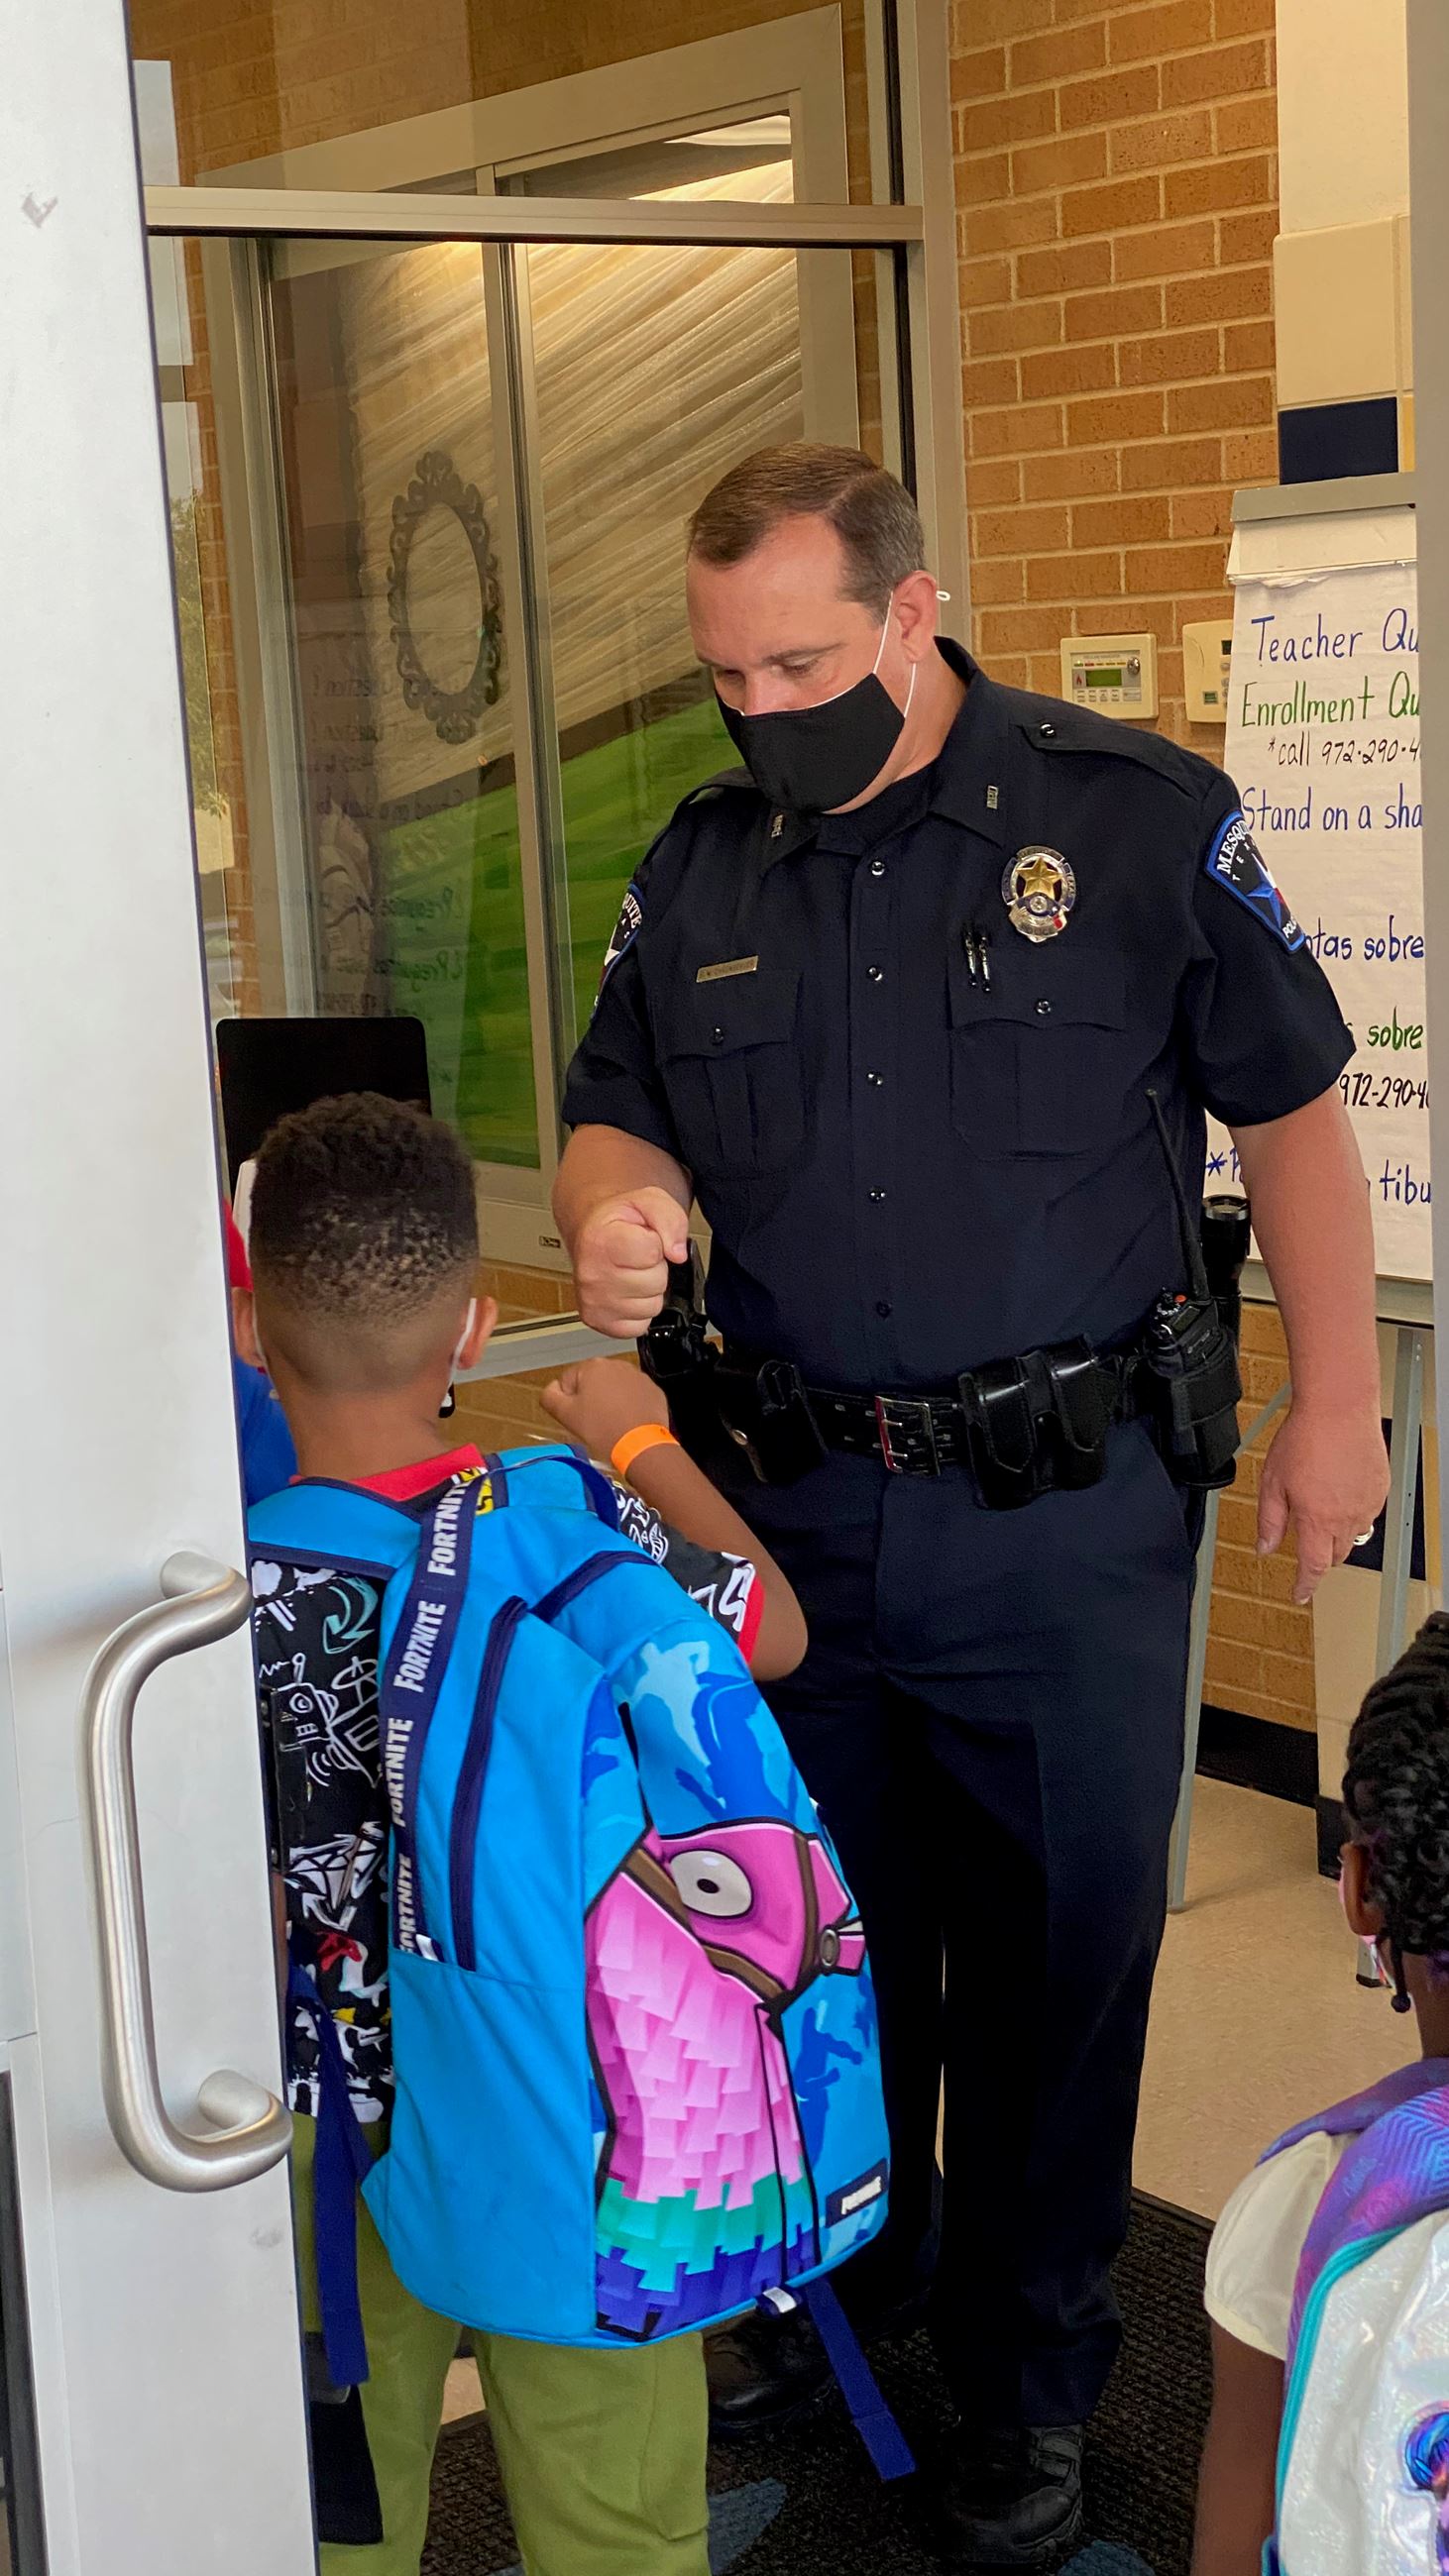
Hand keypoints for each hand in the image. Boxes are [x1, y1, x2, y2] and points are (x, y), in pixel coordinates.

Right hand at [541, 1359, 669, 1461]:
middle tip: (594, 1422)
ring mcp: (638, 1376)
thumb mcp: (565, 1414)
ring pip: (615, 1389)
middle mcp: (617, 1365)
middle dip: (592, 1399)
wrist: (640, 1445)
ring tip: (612, 1423)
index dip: (570, 1402)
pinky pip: (635, 1396)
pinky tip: (628, 1422)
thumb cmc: (602, 1429)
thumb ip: (549, 1396)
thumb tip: (552, 1388)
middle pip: (593, 1382)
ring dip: (611, 1402)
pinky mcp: (653, 1391)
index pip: (569, 1381)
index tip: (579, 1416)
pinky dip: (630, 1407)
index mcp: (592, 1366)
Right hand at [571, 1188, 689, 1337]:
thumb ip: (670, 1219)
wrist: (594, 1234)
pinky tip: (627, 1291)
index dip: (657, 1243)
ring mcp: (594, 1302)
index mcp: (600, 1241)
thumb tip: (677, 1253)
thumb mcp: (648, 1201)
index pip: (653, 1252)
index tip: (643, 1238)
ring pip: (652, 1306)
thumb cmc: (619, 1222)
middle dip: (655, 1268)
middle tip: (637, 1257)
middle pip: (656, 1282)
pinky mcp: (600, 1322)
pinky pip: (641, 1325)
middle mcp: (592, 1275)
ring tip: (632, 1272)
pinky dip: (640, 1310)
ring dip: (649, 1290)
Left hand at [1257, 1401, 1388, 1602]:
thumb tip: (1265, 1548)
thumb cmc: (1304, 1438)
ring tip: (1323, 1510)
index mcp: (1316, 1520)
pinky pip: (1368, 1513)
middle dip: (1320, 1556)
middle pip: (1335, 1554)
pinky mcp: (1380, 1488)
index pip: (1313, 1567)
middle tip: (1307, 1542)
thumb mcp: (1272, 1482)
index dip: (1305, 1585)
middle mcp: (1346, 1518)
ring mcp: (1367, 1504)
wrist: (1338, 1408)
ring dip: (1337, 1534)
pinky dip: (1354, 1512)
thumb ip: (1270, 1521)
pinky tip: (1341, 1492)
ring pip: (1354, 1535)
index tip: (1299, 1594)